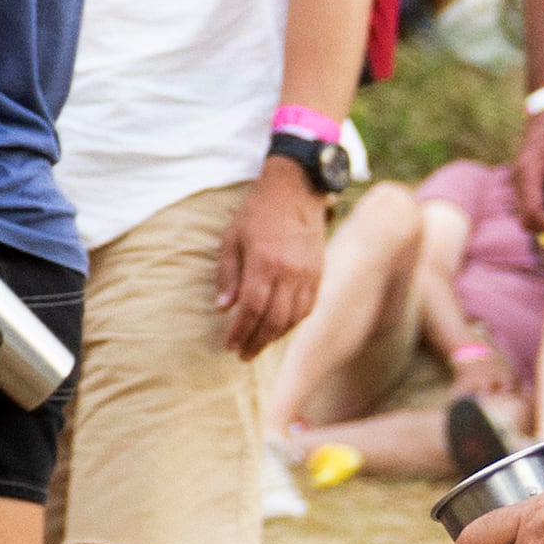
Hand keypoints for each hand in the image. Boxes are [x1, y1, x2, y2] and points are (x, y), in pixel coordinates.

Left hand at [217, 161, 329, 354]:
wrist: (295, 189)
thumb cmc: (257, 211)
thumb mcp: (231, 237)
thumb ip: (228, 274)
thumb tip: (224, 308)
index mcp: (264, 263)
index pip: (252, 308)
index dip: (240, 331)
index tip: (229, 345)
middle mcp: (289, 272)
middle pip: (274, 319)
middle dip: (257, 341)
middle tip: (243, 354)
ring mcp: (308, 274)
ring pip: (293, 317)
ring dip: (275, 336)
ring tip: (258, 345)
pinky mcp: (319, 272)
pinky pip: (308, 307)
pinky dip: (293, 323)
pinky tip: (280, 329)